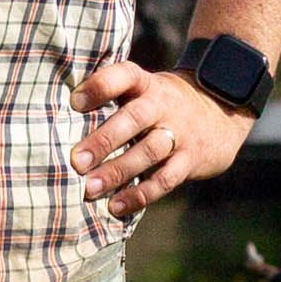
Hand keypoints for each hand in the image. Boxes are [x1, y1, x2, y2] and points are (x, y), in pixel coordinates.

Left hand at [72, 58, 250, 221]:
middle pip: (134, 119)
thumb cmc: (164, 103)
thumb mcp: (146, 88)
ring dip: (118, 170)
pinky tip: (116, 205)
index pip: (125, 76)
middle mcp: (164, 105)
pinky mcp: (191, 159)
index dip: (101, 86)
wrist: (223, 110)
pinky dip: (140, 194)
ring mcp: (180, 133)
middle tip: (76, 160)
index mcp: (148, 84)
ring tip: (89, 188)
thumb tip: (57, 114)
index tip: (74, 102)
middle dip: (104, 140)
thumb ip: (114, 95)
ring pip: (149, 151)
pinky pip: (165, 179)